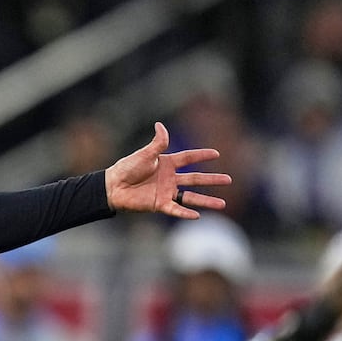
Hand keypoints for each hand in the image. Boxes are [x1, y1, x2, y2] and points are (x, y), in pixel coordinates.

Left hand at [105, 122, 230, 218]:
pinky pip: (175, 209)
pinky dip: (185, 213)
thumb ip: (157, 143)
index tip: (217, 154)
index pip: (189, 158)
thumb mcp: (145, 154)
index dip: (202, 155)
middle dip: (212, 179)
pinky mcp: (159, 204)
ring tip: (223, 204)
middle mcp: (169, 178)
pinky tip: (197, 215)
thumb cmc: (126, 168)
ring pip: (191, 196)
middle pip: (196, 178)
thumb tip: (160, 124)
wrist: (113, 186)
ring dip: (206, 200)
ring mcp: (166, 192)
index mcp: (167, 163)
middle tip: (229, 180)